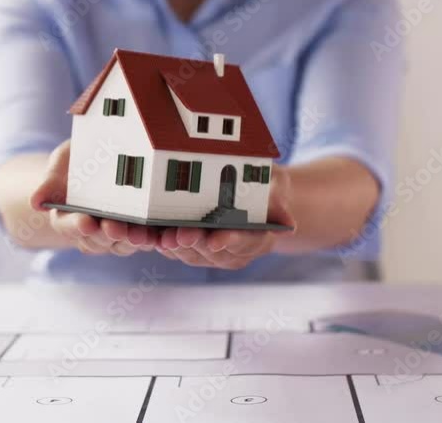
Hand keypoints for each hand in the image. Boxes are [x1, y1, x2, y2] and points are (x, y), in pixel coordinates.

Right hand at [30, 140, 159, 255]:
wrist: (103, 156)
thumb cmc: (78, 158)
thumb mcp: (62, 162)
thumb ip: (50, 181)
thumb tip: (35, 201)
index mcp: (66, 217)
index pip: (68, 226)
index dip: (75, 226)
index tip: (85, 221)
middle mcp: (89, 231)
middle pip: (96, 241)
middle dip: (106, 235)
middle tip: (115, 227)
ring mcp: (114, 234)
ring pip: (119, 246)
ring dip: (129, 241)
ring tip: (139, 234)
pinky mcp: (137, 231)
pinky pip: (142, 241)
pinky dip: (150, 240)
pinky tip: (157, 234)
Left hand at [155, 165, 294, 268]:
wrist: (255, 195)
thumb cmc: (265, 184)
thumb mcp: (275, 184)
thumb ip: (277, 200)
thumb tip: (289, 223)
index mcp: (261, 236)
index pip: (248, 242)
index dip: (232, 241)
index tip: (217, 238)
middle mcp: (237, 251)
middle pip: (215, 253)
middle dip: (196, 244)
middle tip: (179, 235)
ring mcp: (215, 253)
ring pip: (194, 256)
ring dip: (177, 248)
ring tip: (162, 237)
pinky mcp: (195, 249)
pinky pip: (179, 251)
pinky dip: (166, 245)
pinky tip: (153, 235)